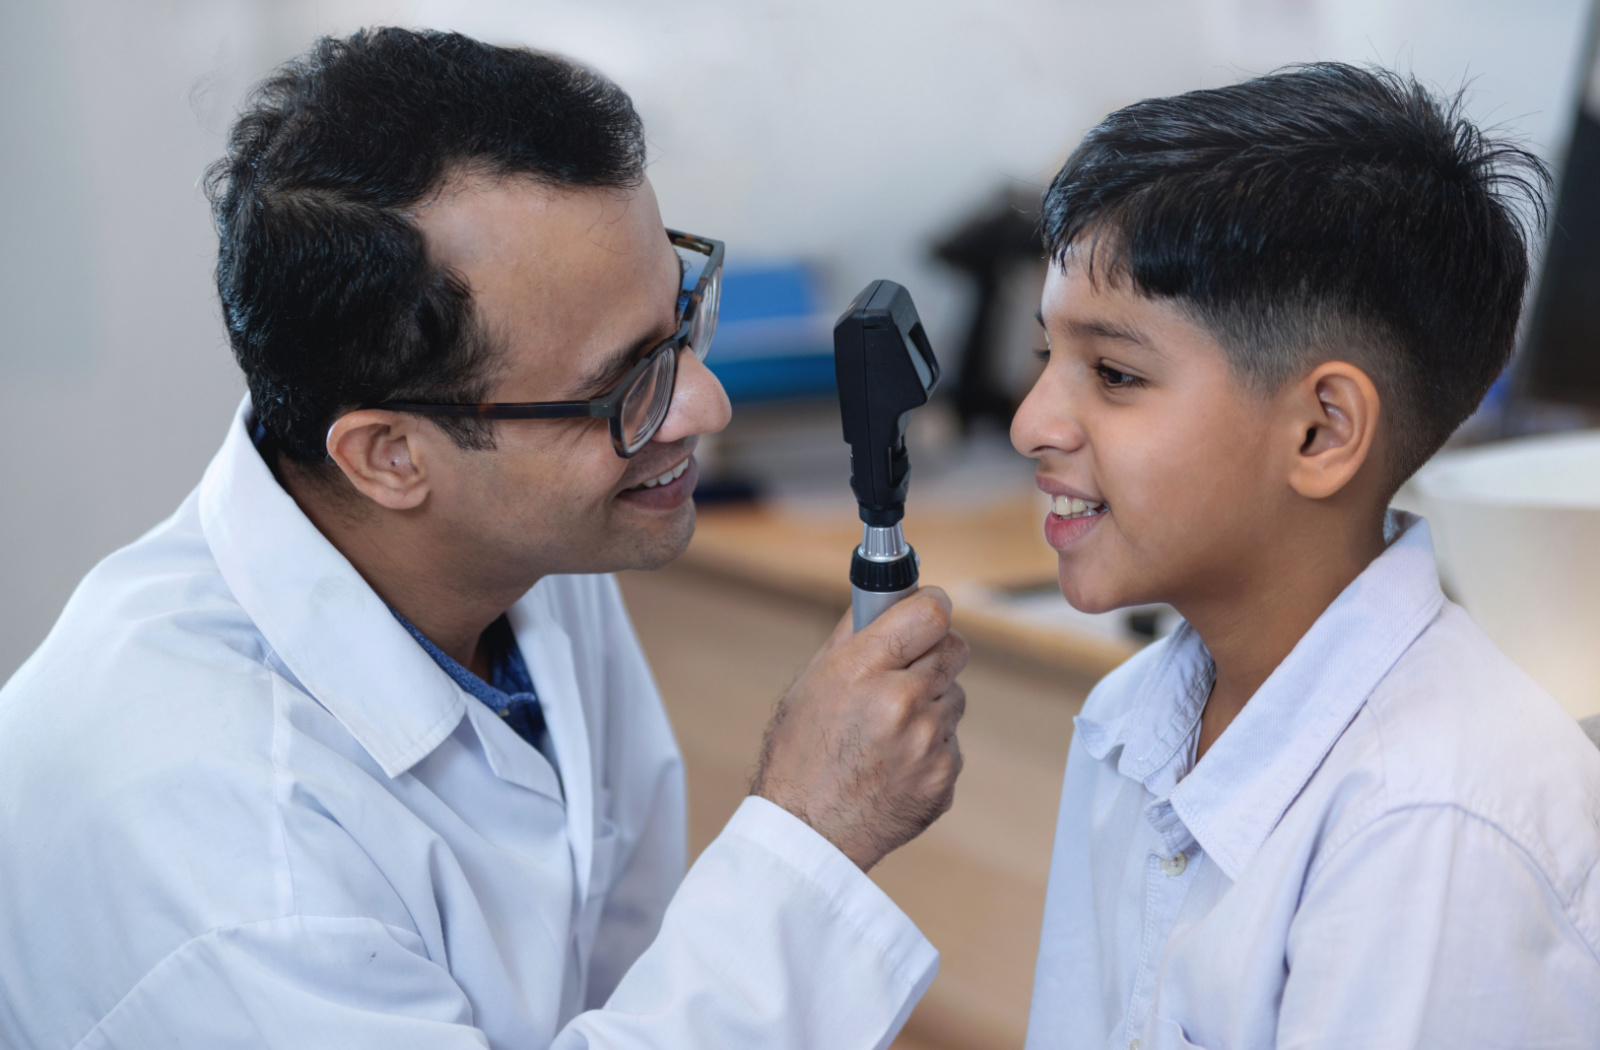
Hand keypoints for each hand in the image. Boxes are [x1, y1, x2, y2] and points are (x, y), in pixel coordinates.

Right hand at [750, 587, 968, 871]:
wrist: (807, 834)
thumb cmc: (800, 756)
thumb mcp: (813, 682)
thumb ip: (855, 633)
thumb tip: (885, 597)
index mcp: (865, 670)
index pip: (932, 612)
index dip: (932, 607)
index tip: (927, 611)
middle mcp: (903, 703)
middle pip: (955, 648)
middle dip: (934, 652)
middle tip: (909, 667)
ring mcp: (929, 744)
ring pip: (954, 697)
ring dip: (931, 704)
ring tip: (889, 729)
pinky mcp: (945, 778)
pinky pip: (951, 741)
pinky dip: (930, 747)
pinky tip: (894, 762)